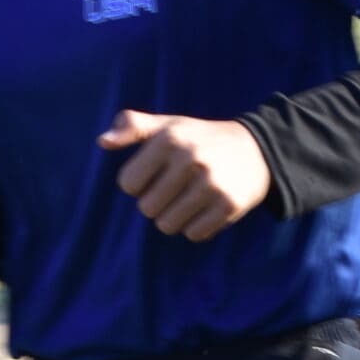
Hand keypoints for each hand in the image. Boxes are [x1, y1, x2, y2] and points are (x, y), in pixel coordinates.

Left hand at [98, 111, 271, 241]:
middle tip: (175, 189)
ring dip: (174, 218)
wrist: (257, 149)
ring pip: (167, 225)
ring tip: (189, 199)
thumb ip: (132, 126)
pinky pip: (194, 234)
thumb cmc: (200, 139)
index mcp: (169, 138)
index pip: (128, 183)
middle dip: (156, 203)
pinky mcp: (229, 205)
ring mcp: (211, 183)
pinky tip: (207, 208)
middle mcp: (190, 159)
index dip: (138, 183)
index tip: (156, 174)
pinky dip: (196, 227)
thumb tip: (102, 141)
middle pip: (146, 208)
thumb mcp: (167, 125)